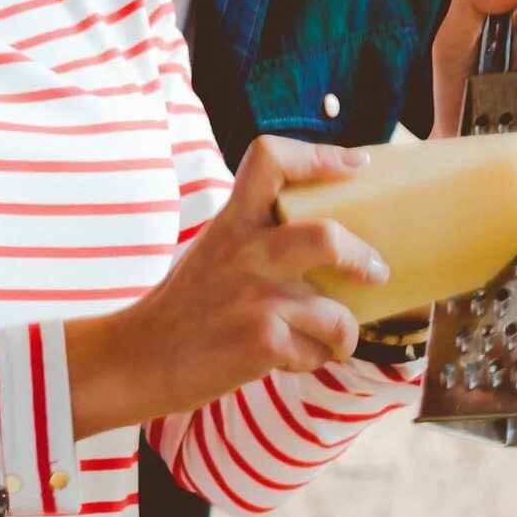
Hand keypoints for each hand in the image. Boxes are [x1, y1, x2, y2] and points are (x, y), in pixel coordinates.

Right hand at [74, 137, 384, 432]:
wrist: (141, 358)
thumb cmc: (187, 306)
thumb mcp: (216, 250)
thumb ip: (258, 236)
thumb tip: (330, 238)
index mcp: (232, 221)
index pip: (271, 159)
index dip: (321, 156)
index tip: (357, 164)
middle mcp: (245, 252)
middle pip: (327, 237)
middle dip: (362, 258)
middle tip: (375, 272)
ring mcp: (254, 297)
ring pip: (336, 314)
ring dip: (342, 334)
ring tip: (331, 339)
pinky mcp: (261, 341)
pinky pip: (318, 352)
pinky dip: (313, 360)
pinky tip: (289, 359)